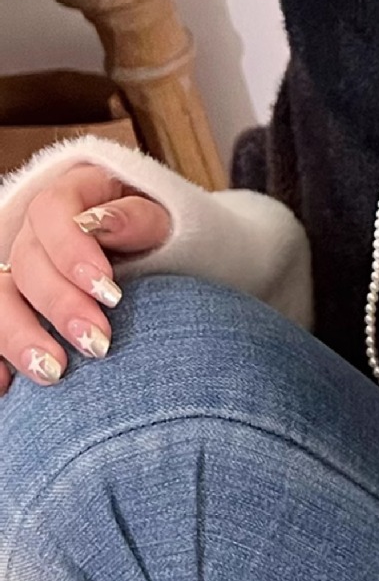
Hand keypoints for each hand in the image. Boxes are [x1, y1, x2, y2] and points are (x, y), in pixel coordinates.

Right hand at [0, 160, 173, 393]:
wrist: (154, 249)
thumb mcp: (161, 215)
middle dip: (60, 306)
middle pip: (27, 261)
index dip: (72, 251)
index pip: (51, 212)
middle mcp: (36, 231)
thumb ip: (135, 218)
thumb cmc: (158, 229)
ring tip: (53, 371)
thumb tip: (101, 221)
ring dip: (19, 336)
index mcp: (70, 195)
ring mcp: (19, 268)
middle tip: (97, 343)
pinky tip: (7, 385)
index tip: (109, 291)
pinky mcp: (16, 304)